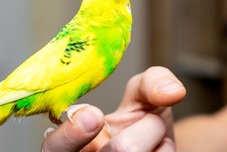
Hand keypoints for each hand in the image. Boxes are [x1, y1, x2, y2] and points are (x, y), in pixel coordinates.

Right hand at [42, 66, 185, 151]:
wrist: (160, 146)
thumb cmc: (142, 123)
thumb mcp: (140, 96)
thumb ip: (150, 82)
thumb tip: (172, 91)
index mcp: (73, 145)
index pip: (53, 149)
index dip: (70, 134)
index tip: (93, 114)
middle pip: (122, 149)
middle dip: (147, 125)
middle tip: (150, 122)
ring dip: (157, 136)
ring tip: (154, 137)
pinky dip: (166, 149)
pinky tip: (159, 150)